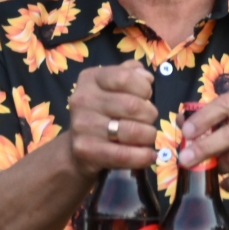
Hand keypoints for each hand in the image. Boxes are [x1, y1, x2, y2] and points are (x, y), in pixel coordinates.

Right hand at [66, 62, 159, 177]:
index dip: (144, 88)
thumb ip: (131, 73)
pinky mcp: (87, 150)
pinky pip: (125, 155)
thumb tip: (146, 76)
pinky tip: (148, 155)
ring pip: (133, 131)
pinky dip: (144, 156)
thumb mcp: (114, 86)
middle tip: (148, 120)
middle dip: (150, 115)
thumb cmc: (105, 111)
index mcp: (91, 79)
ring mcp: (83, 126)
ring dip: (149, 136)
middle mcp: (83, 100)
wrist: (78, 148)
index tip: (146, 96)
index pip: (125, 77)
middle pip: (133, 106)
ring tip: (146, 136)